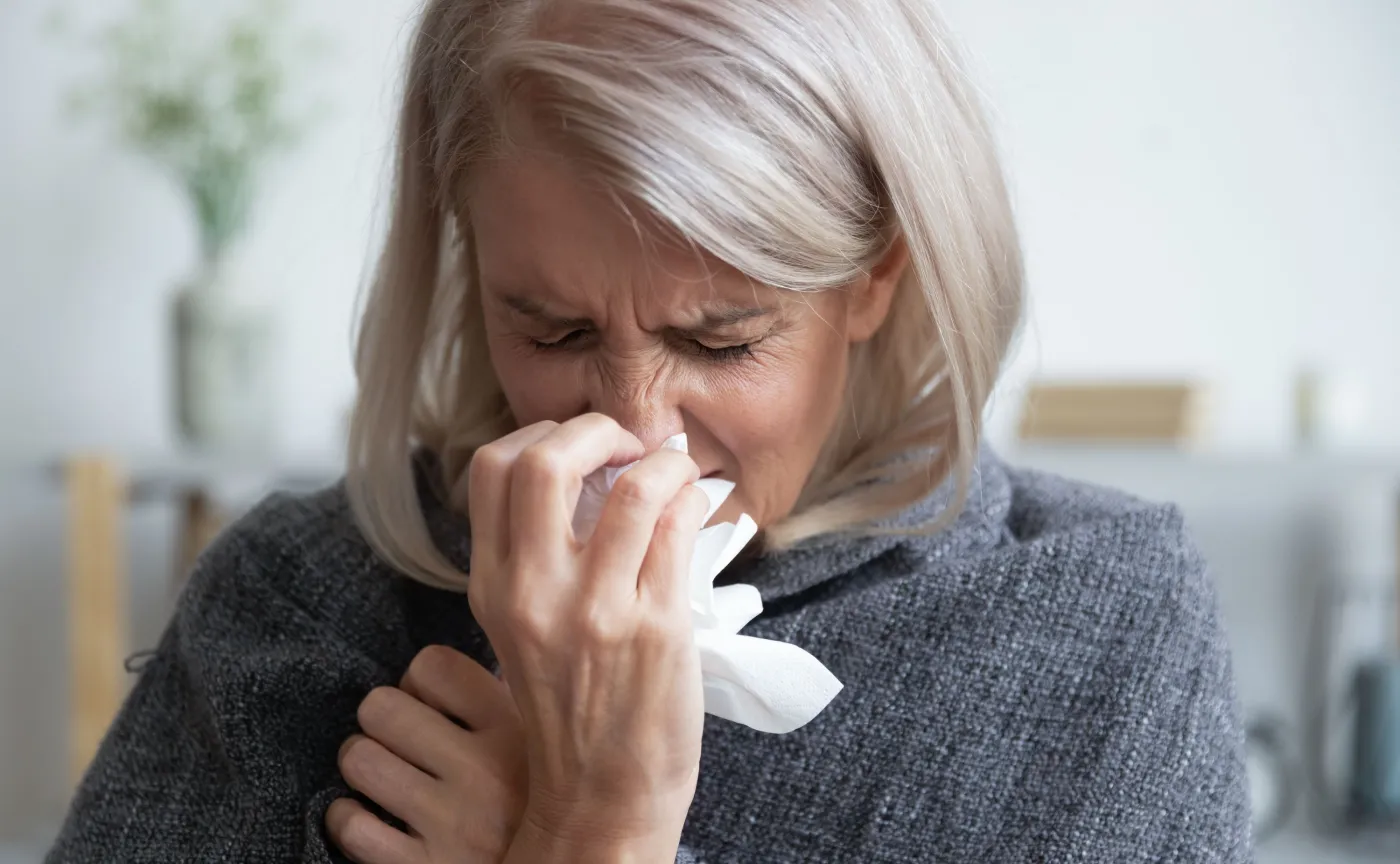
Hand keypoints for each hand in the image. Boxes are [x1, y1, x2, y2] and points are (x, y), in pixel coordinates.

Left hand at [326, 646, 526, 863]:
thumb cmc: (537, 810)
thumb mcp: (546, 751)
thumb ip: (508, 707)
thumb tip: (468, 668)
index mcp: (516, 732)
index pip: (432, 665)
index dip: (418, 682)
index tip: (428, 706)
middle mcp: (485, 772)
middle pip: (381, 707)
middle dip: (381, 723)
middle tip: (398, 743)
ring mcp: (452, 823)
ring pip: (358, 760)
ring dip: (363, 766)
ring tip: (383, 778)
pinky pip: (350, 826)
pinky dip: (348, 820)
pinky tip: (370, 820)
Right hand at [466, 415, 708, 860]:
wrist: (602, 796)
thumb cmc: (571, 709)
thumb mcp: (523, 628)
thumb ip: (537, 556)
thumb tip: (595, 471)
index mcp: (493, 587)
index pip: (490, 468)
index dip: (540, 433)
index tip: (579, 445)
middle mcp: (534, 593)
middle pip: (544, 459)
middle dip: (595, 429)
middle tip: (625, 444)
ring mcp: (596, 610)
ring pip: (633, 486)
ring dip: (666, 460)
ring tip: (674, 470)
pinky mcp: (655, 626)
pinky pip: (679, 528)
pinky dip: (694, 498)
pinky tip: (696, 506)